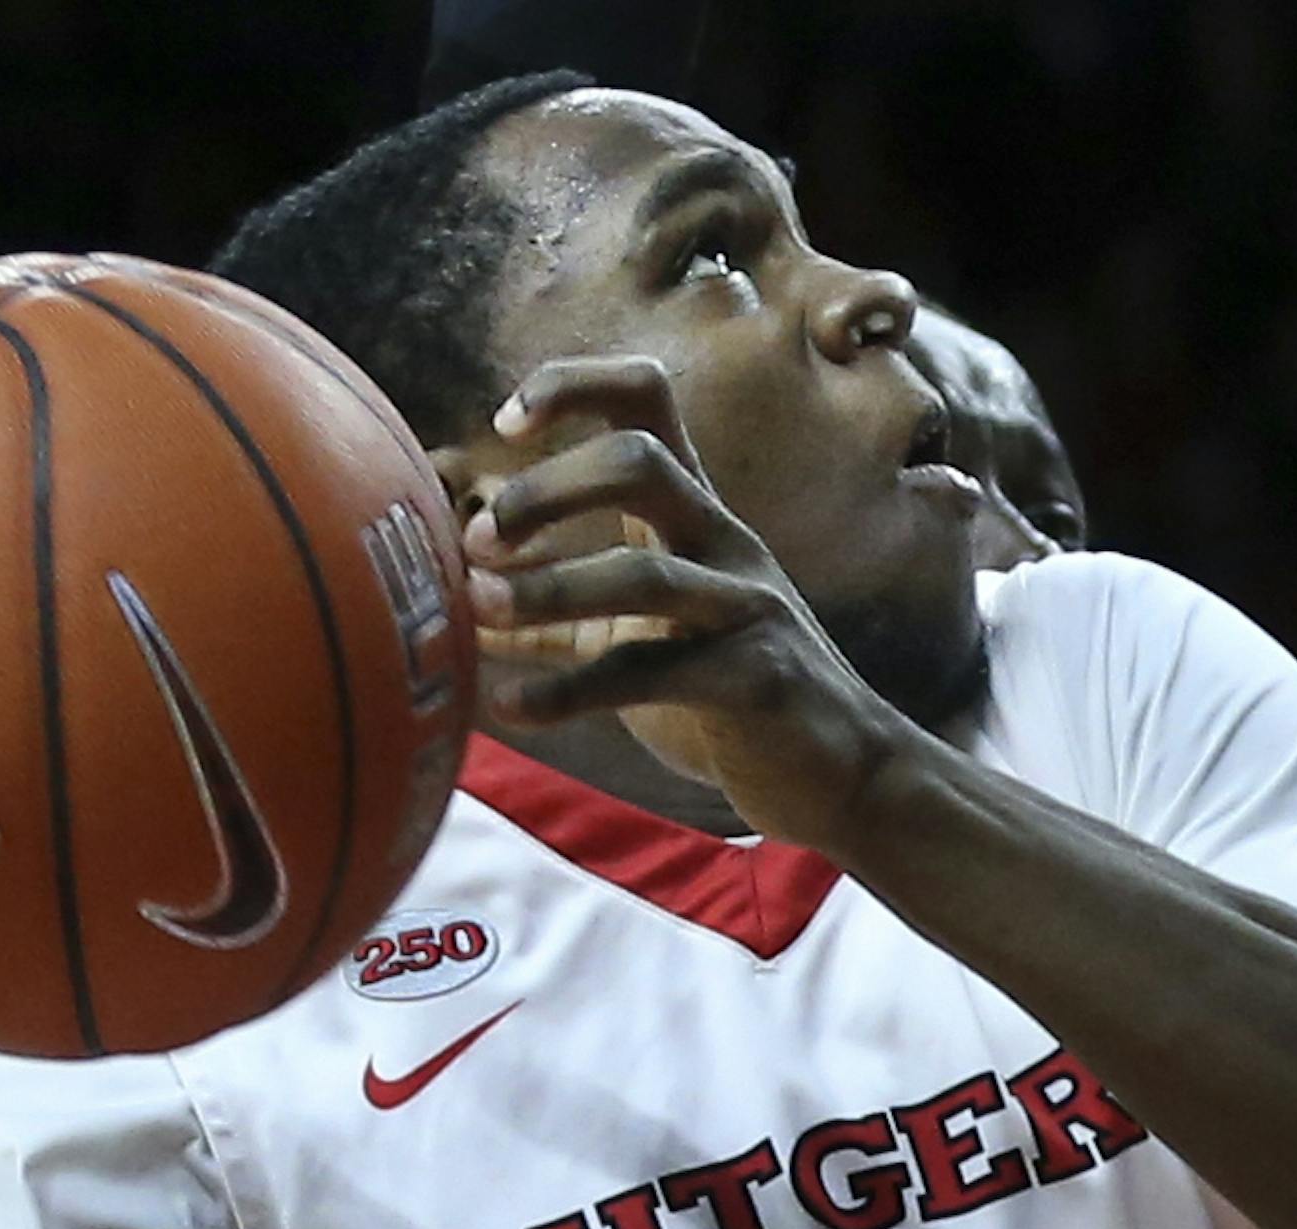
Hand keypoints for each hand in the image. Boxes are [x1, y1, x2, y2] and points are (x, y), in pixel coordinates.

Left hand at [460, 356, 909, 851]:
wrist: (842, 774)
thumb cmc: (727, 695)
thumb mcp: (635, 639)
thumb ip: (554, 617)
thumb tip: (455, 600)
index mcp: (694, 517)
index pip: (647, 400)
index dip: (574, 386)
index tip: (507, 422)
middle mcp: (723, 543)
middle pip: (642, 460)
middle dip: (548, 487)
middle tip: (480, 539)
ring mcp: (746, 608)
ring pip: (645, 572)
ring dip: (547, 588)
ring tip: (476, 609)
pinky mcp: (755, 680)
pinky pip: (654, 674)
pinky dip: (568, 692)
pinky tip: (511, 710)